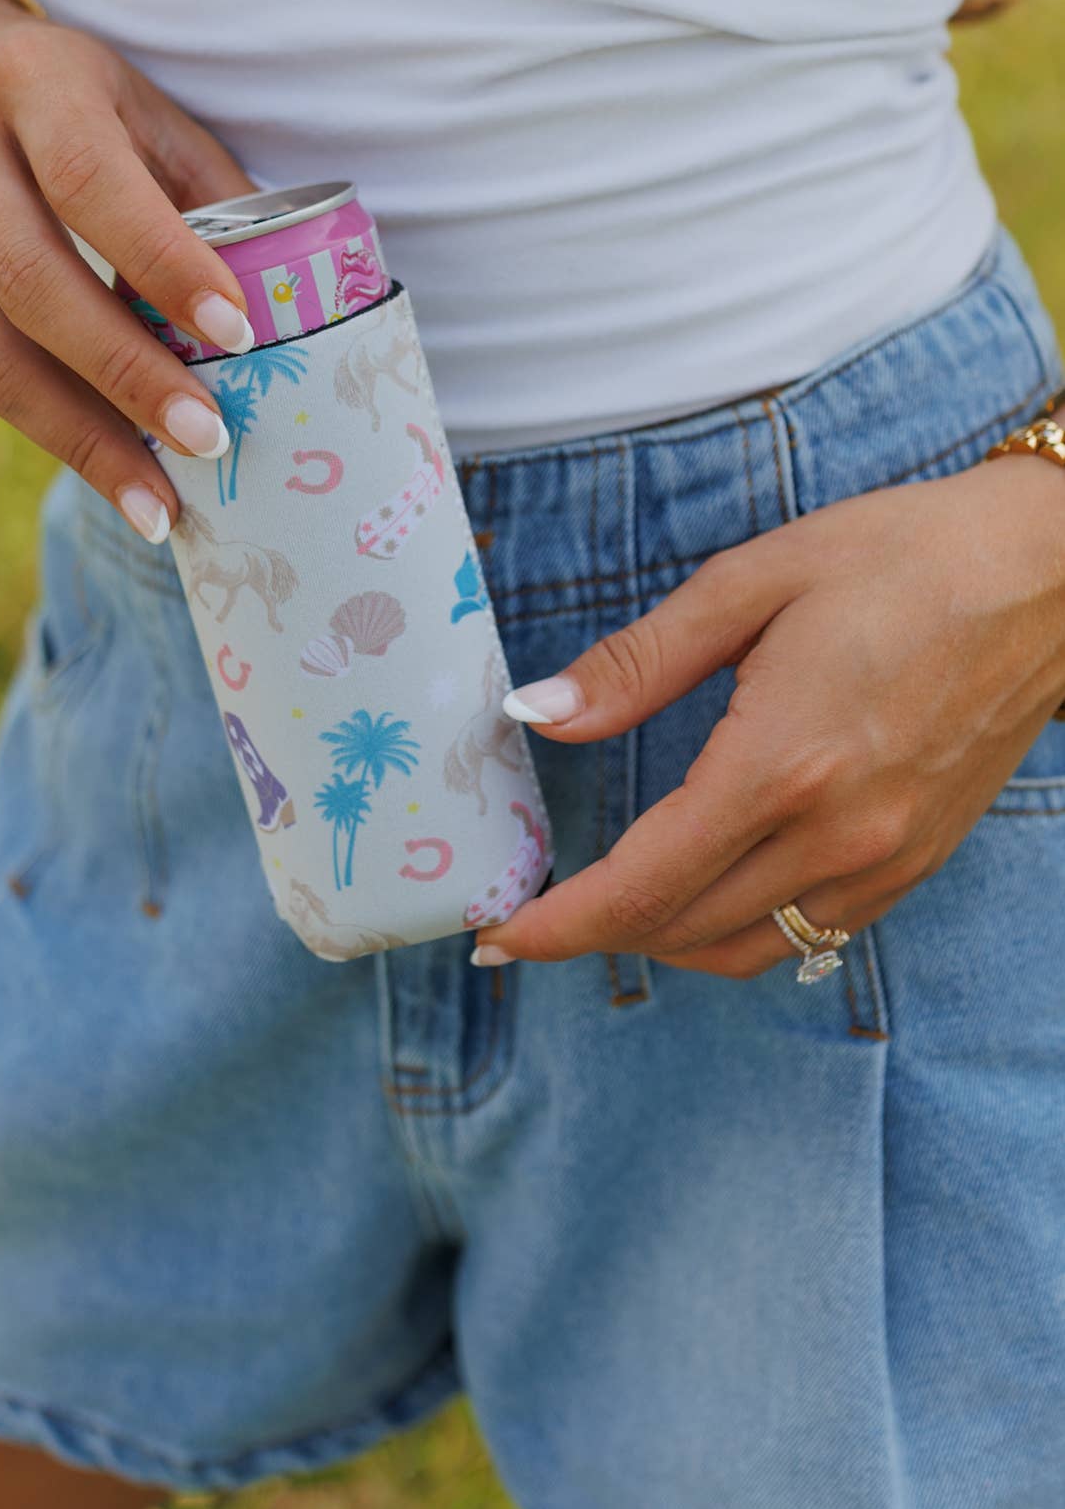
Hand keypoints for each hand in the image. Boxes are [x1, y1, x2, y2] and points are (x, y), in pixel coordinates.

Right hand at [0, 0, 259, 544]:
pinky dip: (58, 433)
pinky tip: (118, 475)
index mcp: (32, 82)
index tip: (238, 333)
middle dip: (127, 372)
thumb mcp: (144, 111)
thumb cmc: (72, 103)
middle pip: (33, 281)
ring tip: (158, 505)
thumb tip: (295, 307)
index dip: (162, 260)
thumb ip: (208, 195)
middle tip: (209, 438)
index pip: (90, 179)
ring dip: (83, 439)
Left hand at [476, 457, 1064, 975]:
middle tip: (533, 913)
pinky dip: (736, 931)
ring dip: (660, 942)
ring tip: (605, 909)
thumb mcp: (750, 583)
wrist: (1048, 574)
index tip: (498, 935)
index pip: (642, 887)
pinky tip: (700, 889)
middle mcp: (838, 835)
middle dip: (593, 933)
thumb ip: (636, 663)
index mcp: (783, 765)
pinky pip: (806, 936)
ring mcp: (885, 861)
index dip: (559, 925)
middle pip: (680, 930)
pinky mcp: (915, 863)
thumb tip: (537, 712)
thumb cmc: (900, 558)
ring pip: (743, 951)